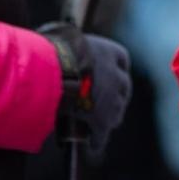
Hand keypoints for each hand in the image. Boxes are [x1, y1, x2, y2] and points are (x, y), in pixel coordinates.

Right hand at [39, 24, 132, 155]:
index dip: (115, 69)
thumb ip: (69, 42)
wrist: (57, 73)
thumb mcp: (65, 38)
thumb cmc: (54, 50)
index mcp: (110, 52)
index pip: (121, 61)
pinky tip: (92, 144)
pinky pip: (102, 134)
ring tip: (98, 124)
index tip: (110, 75)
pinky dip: (97, 140)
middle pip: (124, 89)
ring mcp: (112, 100)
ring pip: (117, 112)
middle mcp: (117, 76)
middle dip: (116, 96)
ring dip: (109, 118)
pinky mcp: (102, 121)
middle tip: (105, 103)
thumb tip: (56, 35)